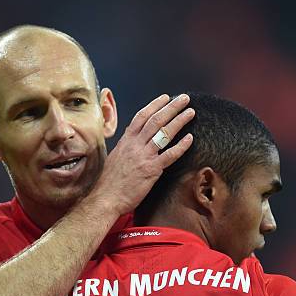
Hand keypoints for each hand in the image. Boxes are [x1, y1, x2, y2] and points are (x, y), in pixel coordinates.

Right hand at [92, 94, 194, 214]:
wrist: (105, 198)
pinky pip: (169, 155)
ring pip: (164, 133)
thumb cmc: (109, 182)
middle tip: (184, 99)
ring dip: (179, 121)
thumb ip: (126, 148)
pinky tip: (190, 138)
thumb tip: (133, 142)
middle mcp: (135, 145)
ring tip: (190, 112)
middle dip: (171, 107)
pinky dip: (181, 146)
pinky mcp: (151, 170)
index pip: (141, 116)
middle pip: (156, 120)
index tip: (166, 97)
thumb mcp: (116, 158)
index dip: (155, 105)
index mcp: (126, 141)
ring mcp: (144, 156)